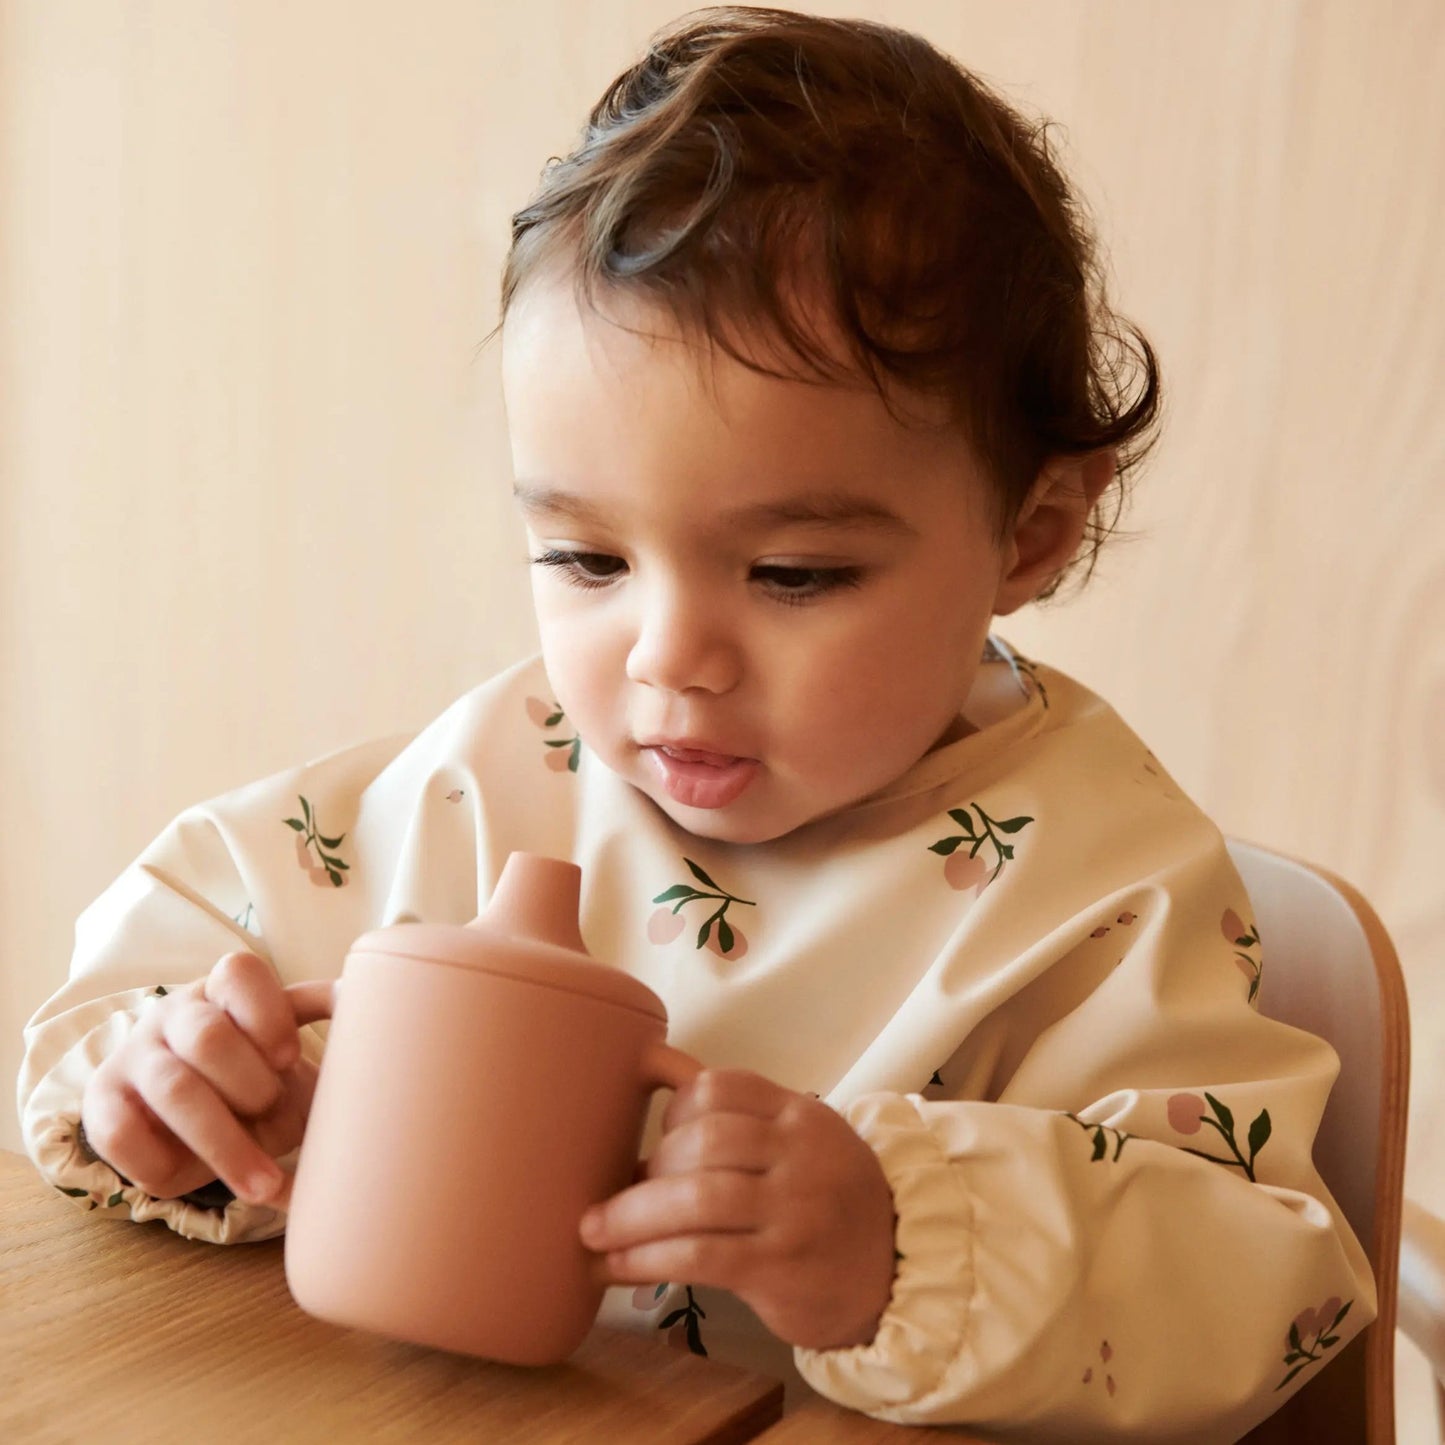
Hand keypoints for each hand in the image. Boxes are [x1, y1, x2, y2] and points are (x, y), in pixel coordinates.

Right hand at [81, 952, 329, 1205]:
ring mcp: (134, 1056)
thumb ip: (330, 1048)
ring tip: (266, 1184)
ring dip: (226, 1143)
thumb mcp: (290, 1058)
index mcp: (225, 988)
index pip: (239, 973)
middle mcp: (174, 1013)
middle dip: (251, 1087)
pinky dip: (167, 1165)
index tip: (291, 1057)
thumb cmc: (255, 1079)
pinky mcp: (104, 1104)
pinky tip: (195, 1179)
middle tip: (275, 1114)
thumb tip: (376, 1055)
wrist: (183, 1113)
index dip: (268, 1016)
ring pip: (175, 1091)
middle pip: (208, 1038)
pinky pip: (122, 1134)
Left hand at [580, 1069, 896, 1351]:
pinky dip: (646, 1259)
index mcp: (800, 1115)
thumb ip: (741, 1113)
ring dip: (631, 1216)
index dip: (674, 1110)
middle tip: (619, 1196)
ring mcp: (794, 1211)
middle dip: (649, 1168)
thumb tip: (654, 1070)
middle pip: (703, 1141)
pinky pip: (700, 1256)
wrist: (897, 1273)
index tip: (658, 1138)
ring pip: (696, 1199)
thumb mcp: (801, 1141)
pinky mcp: (782, 1267)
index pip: (721, 1086)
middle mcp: (801, 1155)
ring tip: (593, 1233)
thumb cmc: (830, 1201)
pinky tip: (614, 1267)